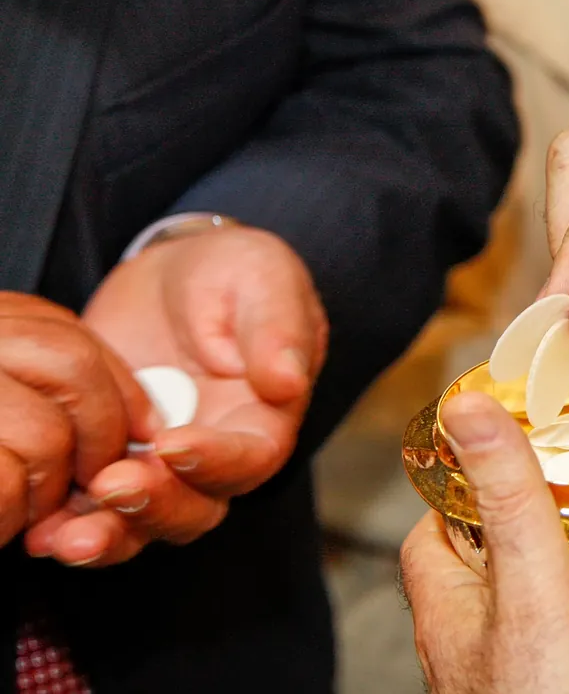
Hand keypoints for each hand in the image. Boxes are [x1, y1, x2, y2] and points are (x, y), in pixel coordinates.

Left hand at [25, 226, 327, 565]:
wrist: (173, 275)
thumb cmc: (232, 273)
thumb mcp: (265, 278)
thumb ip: (279, 329)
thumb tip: (289, 383)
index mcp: (264, 417)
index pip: (252, 457)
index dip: (216, 460)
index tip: (173, 442)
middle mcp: (217, 454)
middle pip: (198, 507)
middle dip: (156, 506)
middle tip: (113, 486)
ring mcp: (161, 464)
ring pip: (144, 522)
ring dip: (109, 534)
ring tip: (67, 536)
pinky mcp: (110, 458)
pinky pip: (93, 508)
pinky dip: (68, 523)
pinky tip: (40, 529)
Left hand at [400, 393, 568, 693]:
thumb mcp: (528, 582)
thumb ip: (507, 497)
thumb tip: (469, 407)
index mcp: (440, 586)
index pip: (442, 499)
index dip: (479, 459)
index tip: (521, 422)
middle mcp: (462, 619)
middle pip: (488, 532)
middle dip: (531, 497)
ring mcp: (498, 649)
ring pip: (523, 570)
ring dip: (561, 540)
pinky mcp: (538, 671)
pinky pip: (552, 609)